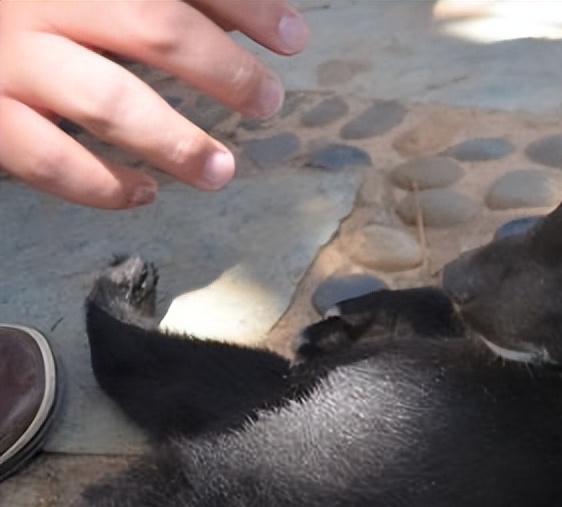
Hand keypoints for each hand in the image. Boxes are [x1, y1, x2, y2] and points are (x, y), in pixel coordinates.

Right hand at [0, 0, 309, 208]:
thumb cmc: (35, 8)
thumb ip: (169, 2)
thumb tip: (251, 19)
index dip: (248, 5)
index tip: (292, 37)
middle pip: (154, 25)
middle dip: (225, 69)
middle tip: (266, 100)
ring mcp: (9, 57)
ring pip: (108, 100)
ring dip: (177, 142)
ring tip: (220, 170)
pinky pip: (51, 158)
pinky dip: (104, 184)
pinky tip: (145, 191)